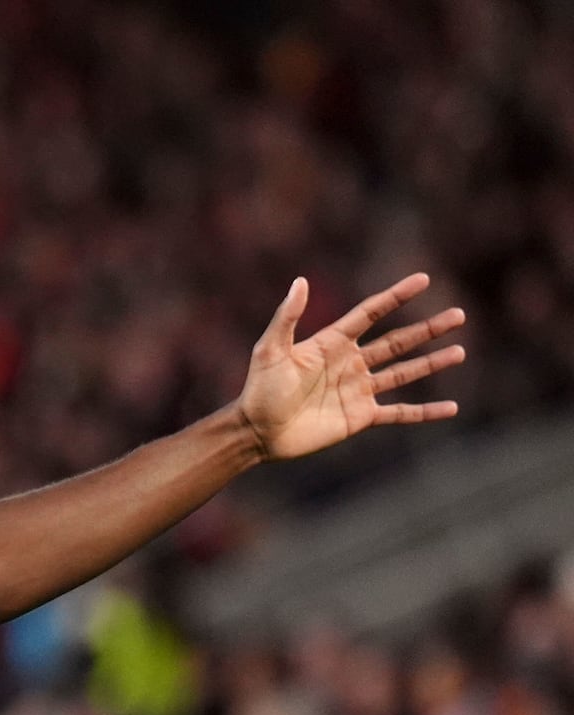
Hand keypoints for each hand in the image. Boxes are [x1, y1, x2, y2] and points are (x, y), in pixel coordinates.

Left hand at [237, 273, 464, 460]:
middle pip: (397, 341)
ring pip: (404, 372)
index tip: (423, 280)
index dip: (395, 297)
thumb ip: (287, 317)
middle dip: (427, 329)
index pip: (370, 314)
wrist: (257, 432)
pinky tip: (451, 408)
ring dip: (432, 363)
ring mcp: (358, 390)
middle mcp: (350, 363)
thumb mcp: (270, 349)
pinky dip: (425, 412)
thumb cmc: (259, 389)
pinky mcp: (360, 416)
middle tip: (459, 315)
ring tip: (460, 351)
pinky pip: (400, 413)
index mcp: (332, 342)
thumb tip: (301, 281)